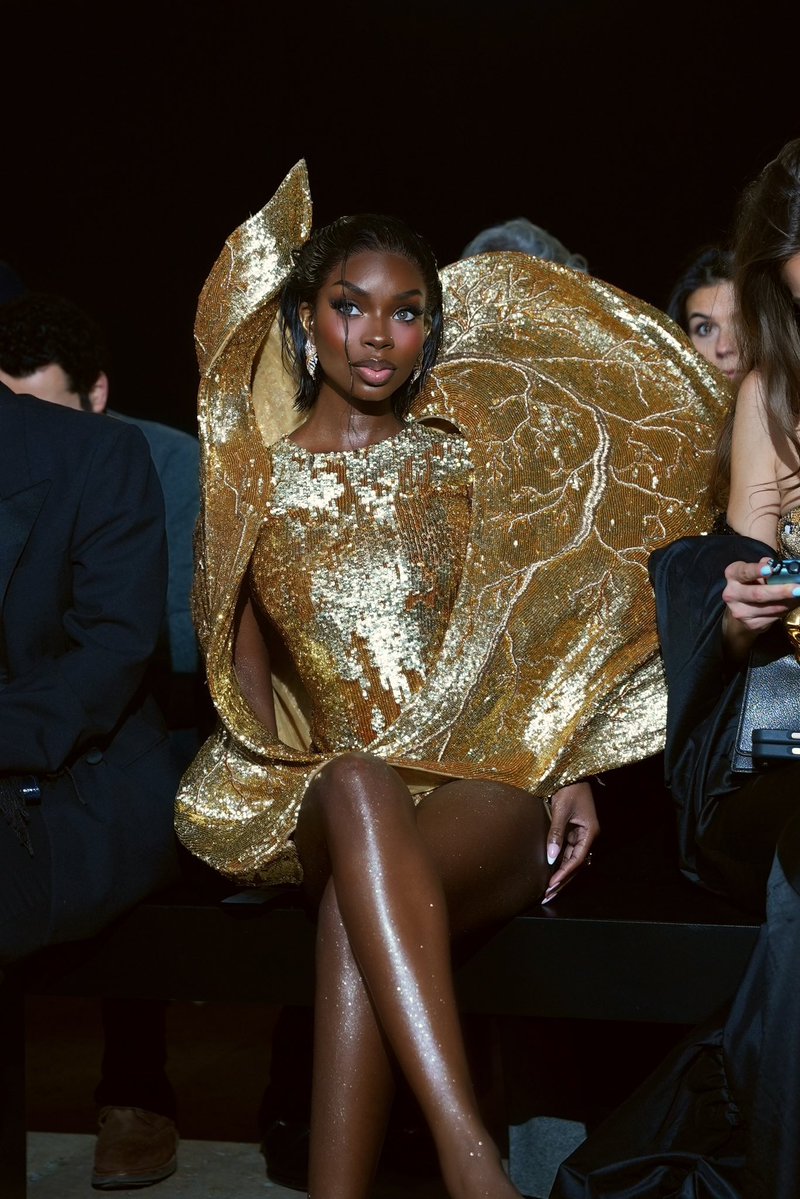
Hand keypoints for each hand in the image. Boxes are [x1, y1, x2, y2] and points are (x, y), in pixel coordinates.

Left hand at [542, 780, 598, 903]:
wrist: (571, 773)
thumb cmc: (569, 789)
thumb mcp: (561, 810)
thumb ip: (556, 833)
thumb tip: (551, 857)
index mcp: (590, 832)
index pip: (576, 859)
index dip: (564, 874)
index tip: (552, 885)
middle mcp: (588, 836)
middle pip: (575, 864)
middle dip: (562, 881)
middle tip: (548, 896)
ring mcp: (581, 835)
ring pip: (571, 860)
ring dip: (560, 875)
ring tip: (548, 891)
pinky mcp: (573, 832)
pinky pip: (567, 852)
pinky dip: (559, 864)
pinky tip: (551, 875)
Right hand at [722, 557, 799, 663]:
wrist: (742, 606)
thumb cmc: (753, 582)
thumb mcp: (756, 570)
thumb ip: (767, 566)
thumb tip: (780, 568)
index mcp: (733, 575)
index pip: (744, 572)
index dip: (756, 571)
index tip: (770, 569)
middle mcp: (732, 594)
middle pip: (758, 594)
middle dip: (780, 591)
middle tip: (798, 589)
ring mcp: (740, 611)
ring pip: (770, 608)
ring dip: (789, 601)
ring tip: (799, 594)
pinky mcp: (751, 624)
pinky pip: (774, 616)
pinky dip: (786, 609)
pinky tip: (791, 603)